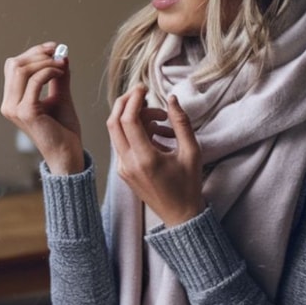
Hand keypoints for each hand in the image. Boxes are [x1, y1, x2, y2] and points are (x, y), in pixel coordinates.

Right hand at [1, 42, 83, 173]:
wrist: (68, 152)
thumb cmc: (63, 128)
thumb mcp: (60, 96)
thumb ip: (58, 76)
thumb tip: (61, 53)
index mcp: (12, 100)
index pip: (14, 66)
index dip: (32, 53)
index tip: (54, 48)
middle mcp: (8, 104)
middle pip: (15, 64)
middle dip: (38, 54)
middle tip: (58, 53)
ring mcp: (14, 109)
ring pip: (22, 70)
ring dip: (44, 62)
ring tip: (61, 65)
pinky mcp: (26, 112)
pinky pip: (34, 81)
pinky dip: (49, 71)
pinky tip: (61, 73)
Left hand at [106, 85, 203, 226]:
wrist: (179, 216)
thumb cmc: (188, 186)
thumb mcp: (192, 152)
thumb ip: (182, 123)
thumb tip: (172, 98)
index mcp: (145, 159)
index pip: (128, 120)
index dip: (134, 99)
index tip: (144, 88)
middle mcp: (128, 163)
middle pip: (114, 122)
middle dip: (126, 102)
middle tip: (142, 93)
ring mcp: (123, 168)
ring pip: (116, 132)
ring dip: (134, 117)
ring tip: (161, 119)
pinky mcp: (123, 171)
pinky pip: (123, 143)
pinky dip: (135, 131)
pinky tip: (157, 133)